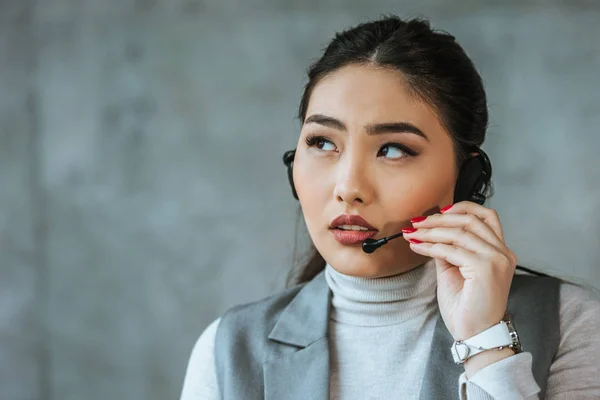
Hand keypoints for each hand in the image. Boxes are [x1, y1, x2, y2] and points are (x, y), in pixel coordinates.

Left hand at [402, 201, 517, 341]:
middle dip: (439, 219)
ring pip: (459, 233)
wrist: (476, 334)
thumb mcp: (455, 271)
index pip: (486, 216)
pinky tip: (417, 247)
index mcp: (500, 251)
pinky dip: (430, 246)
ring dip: (431, 231)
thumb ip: (448, 249)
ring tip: (413, 234)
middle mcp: (503, 253)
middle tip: (417, 223)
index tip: (437, 212)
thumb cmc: (467, 307)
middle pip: (471, 219)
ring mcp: (496, 260)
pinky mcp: (485, 269)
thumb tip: (431, 233)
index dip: (461, 208)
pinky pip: (451, 250)